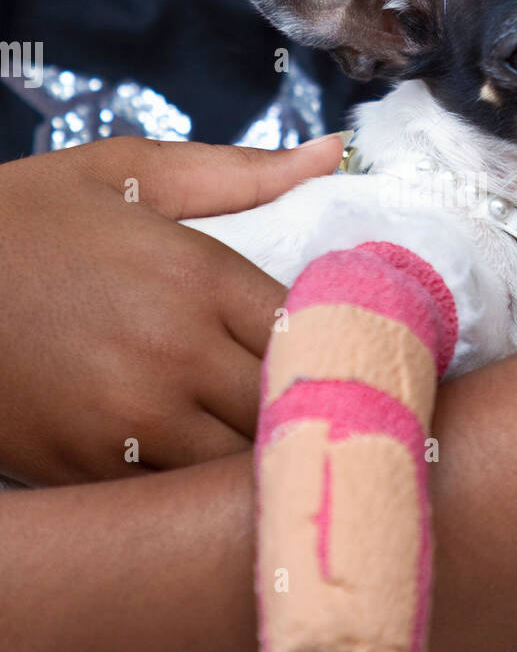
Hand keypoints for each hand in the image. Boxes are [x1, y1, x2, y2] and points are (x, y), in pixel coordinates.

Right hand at [0, 135, 343, 484]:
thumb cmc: (25, 219)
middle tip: (327, 402)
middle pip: (294, 407)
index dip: (343, 343)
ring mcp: (131, 422)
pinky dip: (200, 489)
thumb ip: (239, 172)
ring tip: (274, 439)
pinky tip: (205, 466)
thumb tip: (331, 154)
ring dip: (266, 455)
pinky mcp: (89, 469)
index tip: (348, 346)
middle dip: (316, 407)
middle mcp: (176, 355)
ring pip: (243, 467)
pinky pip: (177, 497)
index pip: (316, 330)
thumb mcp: (125, 173)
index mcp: (197, 276)